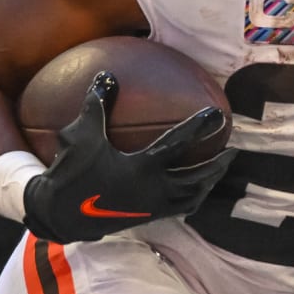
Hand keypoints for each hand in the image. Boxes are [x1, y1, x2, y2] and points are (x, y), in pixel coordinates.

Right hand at [22, 72, 233, 243]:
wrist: (60, 214)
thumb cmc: (71, 173)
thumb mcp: (81, 135)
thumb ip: (97, 104)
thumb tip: (107, 75)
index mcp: (141, 169)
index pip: (177, 144)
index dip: (198, 127)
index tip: (217, 115)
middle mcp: (153, 190)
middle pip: (197, 178)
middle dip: (218, 164)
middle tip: (233, 150)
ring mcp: (153, 208)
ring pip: (192, 197)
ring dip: (208, 183)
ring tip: (218, 170)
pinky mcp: (147, 218)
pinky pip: (180, 208)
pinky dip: (192, 197)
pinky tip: (193, 189)